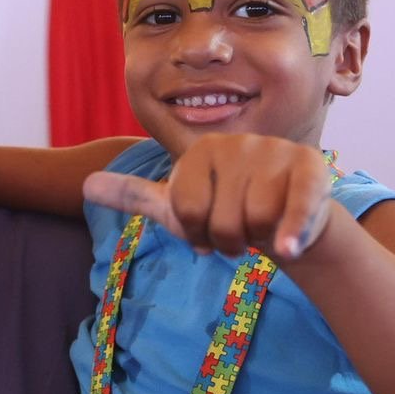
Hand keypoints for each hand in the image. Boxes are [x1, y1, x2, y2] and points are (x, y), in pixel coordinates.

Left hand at [82, 133, 336, 260]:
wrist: (286, 216)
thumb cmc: (228, 209)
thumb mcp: (178, 204)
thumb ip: (134, 195)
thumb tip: (84, 184)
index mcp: (202, 149)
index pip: (185, 210)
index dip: (195, 233)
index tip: (207, 227)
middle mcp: (240, 143)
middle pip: (221, 220)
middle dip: (229, 240)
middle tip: (241, 230)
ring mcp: (276, 154)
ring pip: (255, 221)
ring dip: (260, 239)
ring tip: (265, 226)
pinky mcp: (310, 171)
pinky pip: (294, 208)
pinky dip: (291, 233)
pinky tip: (287, 250)